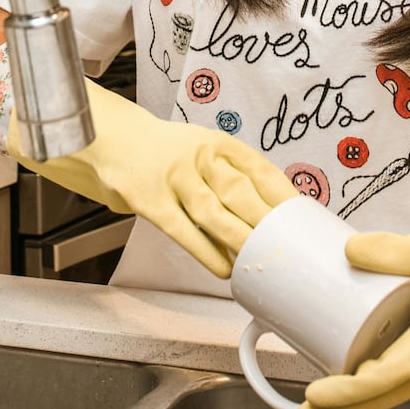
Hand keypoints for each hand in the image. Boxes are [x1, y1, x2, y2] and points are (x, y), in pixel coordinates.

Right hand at [8, 78, 296, 277]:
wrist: (108, 140)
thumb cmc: (164, 154)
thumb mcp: (204, 152)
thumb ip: (234, 178)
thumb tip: (271, 217)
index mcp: (219, 143)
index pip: (260, 170)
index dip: (283, 197)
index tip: (301, 220)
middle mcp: (199, 156)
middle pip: (240, 193)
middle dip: (266, 223)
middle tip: (286, 249)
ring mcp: (173, 177)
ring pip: (214, 212)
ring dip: (240, 241)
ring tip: (259, 263)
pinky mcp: (150, 199)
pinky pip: (183, 230)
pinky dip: (206, 252)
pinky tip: (223, 268)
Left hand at [294, 174, 409, 408]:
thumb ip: (392, 251)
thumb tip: (348, 249)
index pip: (379, 381)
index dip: (343, 393)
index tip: (314, 395)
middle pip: (381, 401)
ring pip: (396, 396)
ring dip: (360, 402)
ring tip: (321, 404)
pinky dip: (384, 389)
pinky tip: (359, 382)